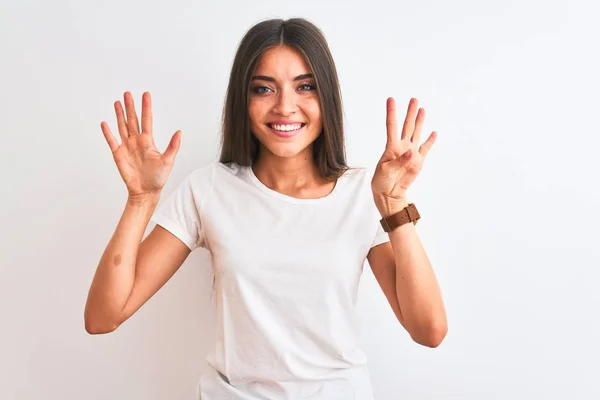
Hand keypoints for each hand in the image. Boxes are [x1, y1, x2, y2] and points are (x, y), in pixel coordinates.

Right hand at [101, 91, 181, 199]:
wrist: (146, 191)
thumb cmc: (158, 178)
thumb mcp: (168, 161)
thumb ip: (173, 146)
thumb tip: (179, 131)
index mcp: (148, 141)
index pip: (147, 120)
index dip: (146, 107)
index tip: (146, 94)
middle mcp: (137, 141)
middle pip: (132, 120)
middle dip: (130, 106)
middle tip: (128, 93)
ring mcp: (127, 147)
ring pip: (122, 127)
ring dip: (119, 115)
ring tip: (117, 102)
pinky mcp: (118, 154)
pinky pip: (112, 141)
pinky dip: (108, 132)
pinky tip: (105, 123)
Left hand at [371, 97, 436, 215]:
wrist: (389, 193)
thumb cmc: (381, 181)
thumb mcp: (385, 172)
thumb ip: (398, 162)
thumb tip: (410, 152)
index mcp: (391, 147)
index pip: (391, 126)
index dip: (392, 112)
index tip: (391, 99)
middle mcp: (402, 147)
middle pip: (407, 126)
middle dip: (410, 113)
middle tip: (414, 99)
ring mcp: (411, 153)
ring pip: (417, 133)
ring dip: (420, 122)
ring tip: (422, 109)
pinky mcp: (418, 161)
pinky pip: (425, 149)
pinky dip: (430, 141)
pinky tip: (433, 132)